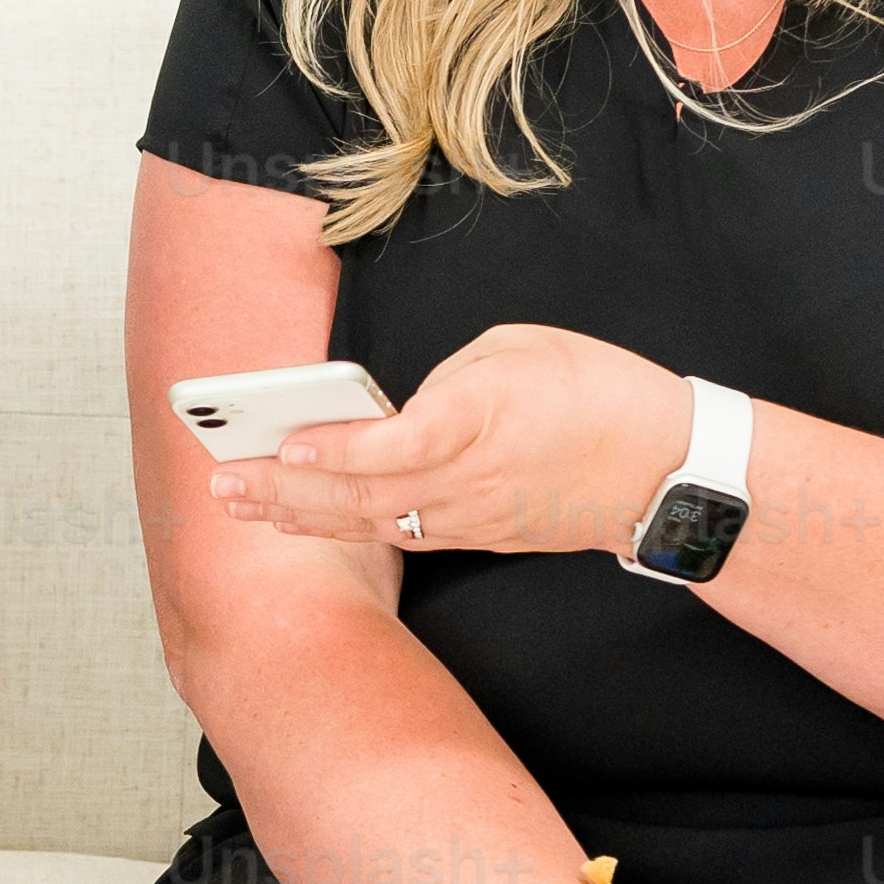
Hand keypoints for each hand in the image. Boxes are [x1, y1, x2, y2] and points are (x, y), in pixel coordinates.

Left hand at [209, 323, 692, 561]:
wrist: (663, 468)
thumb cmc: (594, 390)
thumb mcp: (516, 348)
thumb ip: (445, 380)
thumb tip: (394, 408)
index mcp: (480, 419)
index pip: (392, 446)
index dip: (333, 452)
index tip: (281, 449)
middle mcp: (468, 478)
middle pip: (361, 494)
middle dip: (282, 492)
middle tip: (220, 486)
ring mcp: (472, 516)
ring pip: (372, 522)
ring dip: (301, 515)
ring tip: (240, 505)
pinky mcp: (479, 535)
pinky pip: (400, 534)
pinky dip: (345, 527)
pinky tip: (304, 519)